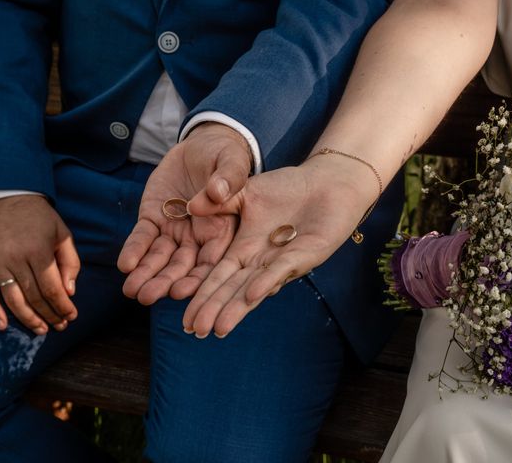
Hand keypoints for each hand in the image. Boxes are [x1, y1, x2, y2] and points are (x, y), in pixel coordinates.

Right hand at [0, 195, 79, 333]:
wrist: (5, 197)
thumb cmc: (40, 217)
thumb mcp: (62, 234)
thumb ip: (70, 263)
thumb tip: (69, 292)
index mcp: (39, 250)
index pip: (52, 288)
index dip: (62, 306)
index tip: (71, 316)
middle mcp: (17, 258)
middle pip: (34, 296)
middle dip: (49, 315)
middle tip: (59, 326)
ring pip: (12, 299)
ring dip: (27, 318)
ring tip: (41, 329)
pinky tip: (2, 326)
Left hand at [117, 122, 251, 303]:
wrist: (201, 145)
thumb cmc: (224, 155)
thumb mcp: (232, 162)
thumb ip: (229, 177)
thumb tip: (217, 192)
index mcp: (223, 230)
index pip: (211, 261)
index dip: (197, 278)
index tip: (182, 292)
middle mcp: (198, 236)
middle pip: (181, 266)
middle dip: (165, 282)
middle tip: (147, 297)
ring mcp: (174, 229)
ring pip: (160, 257)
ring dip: (146, 274)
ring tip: (131, 290)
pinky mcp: (153, 218)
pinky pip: (142, 237)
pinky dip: (134, 251)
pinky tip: (125, 265)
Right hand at [183, 157, 377, 337]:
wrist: (327, 182)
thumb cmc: (288, 188)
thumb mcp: (245, 192)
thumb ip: (218, 202)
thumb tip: (187, 207)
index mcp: (245, 249)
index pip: (218, 277)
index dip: (202, 296)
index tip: (184, 316)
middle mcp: (261, 261)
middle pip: (233, 289)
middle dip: (214, 309)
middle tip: (193, 331)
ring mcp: (283, 261)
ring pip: (255, 288)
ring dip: (238, 308)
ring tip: (219, 328)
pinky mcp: (306, 254)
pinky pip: (282, 269)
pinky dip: (267, 282)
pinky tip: (252, 296)